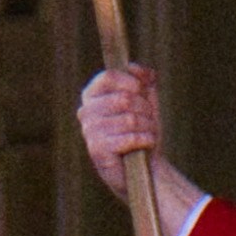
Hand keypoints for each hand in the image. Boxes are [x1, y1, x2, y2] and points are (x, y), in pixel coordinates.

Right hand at [78, 62, 163, 191]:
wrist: (145, 165)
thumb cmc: (142, 130)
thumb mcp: (146, 100)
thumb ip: (144, 80)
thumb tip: (142, 71)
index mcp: (92, 95)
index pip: (108, 77)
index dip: (130, 81)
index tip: (142, 90)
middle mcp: (86, 112)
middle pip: (123, 99)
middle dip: (145, 108)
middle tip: (149, 119)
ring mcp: (89, 132)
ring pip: (129, 119)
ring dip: (148, 126)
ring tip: (149, 133)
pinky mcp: (97, 151)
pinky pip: (129, 138)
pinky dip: (145, 140)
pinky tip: (146, 145)